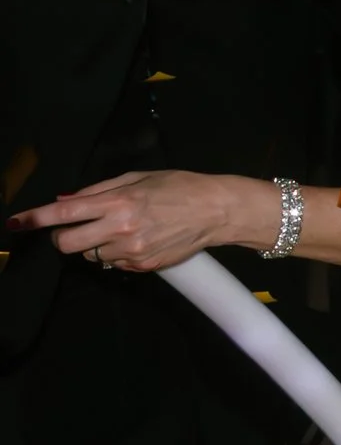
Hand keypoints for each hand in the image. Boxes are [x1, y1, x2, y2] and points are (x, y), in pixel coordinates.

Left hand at [10, 168, 256, 270]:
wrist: (216, 211)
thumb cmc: (179, 187)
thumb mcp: (138, 177)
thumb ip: (98, 190)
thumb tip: (65, 200)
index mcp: (118, 201)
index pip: (65, 213)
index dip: (35, 218)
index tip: (15, 222)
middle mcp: (120, 229)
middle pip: (66, 244)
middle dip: (61, 237)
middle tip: (71, 228)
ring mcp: (131, 251)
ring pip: (90, 255)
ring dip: (93, 244)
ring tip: (118, 229)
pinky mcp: (142, 267)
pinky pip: (113, 263)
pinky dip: (115, 253)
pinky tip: (137, 239)